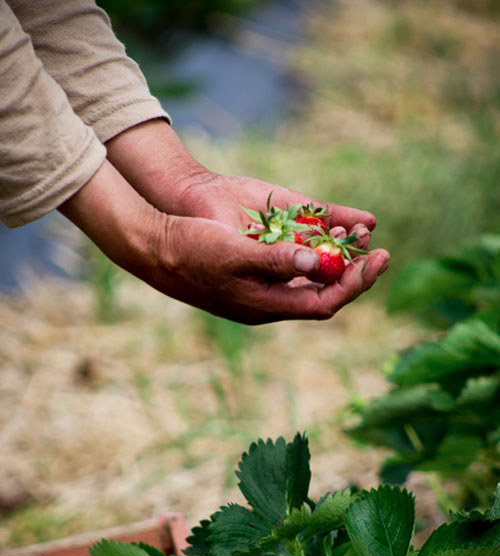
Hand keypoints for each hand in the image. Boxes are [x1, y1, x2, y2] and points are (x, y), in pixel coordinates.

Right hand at [106, 121, 388, 302]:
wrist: (156, 246)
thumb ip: (274, 259)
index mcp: (266, 304)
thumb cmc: (191, 251)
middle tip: (380, 252)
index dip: (354, 285)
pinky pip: (296, 262)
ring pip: (311, 276)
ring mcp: (263, 284)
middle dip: (353, 273)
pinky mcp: (256, 267)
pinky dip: (315, 247)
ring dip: (337, 257)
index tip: (378, 261)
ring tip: (360, 235)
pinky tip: (329, 229)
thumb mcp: (232, 253)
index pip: (324, 303)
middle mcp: (270, 299)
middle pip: (323, 292)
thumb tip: (316, 261)